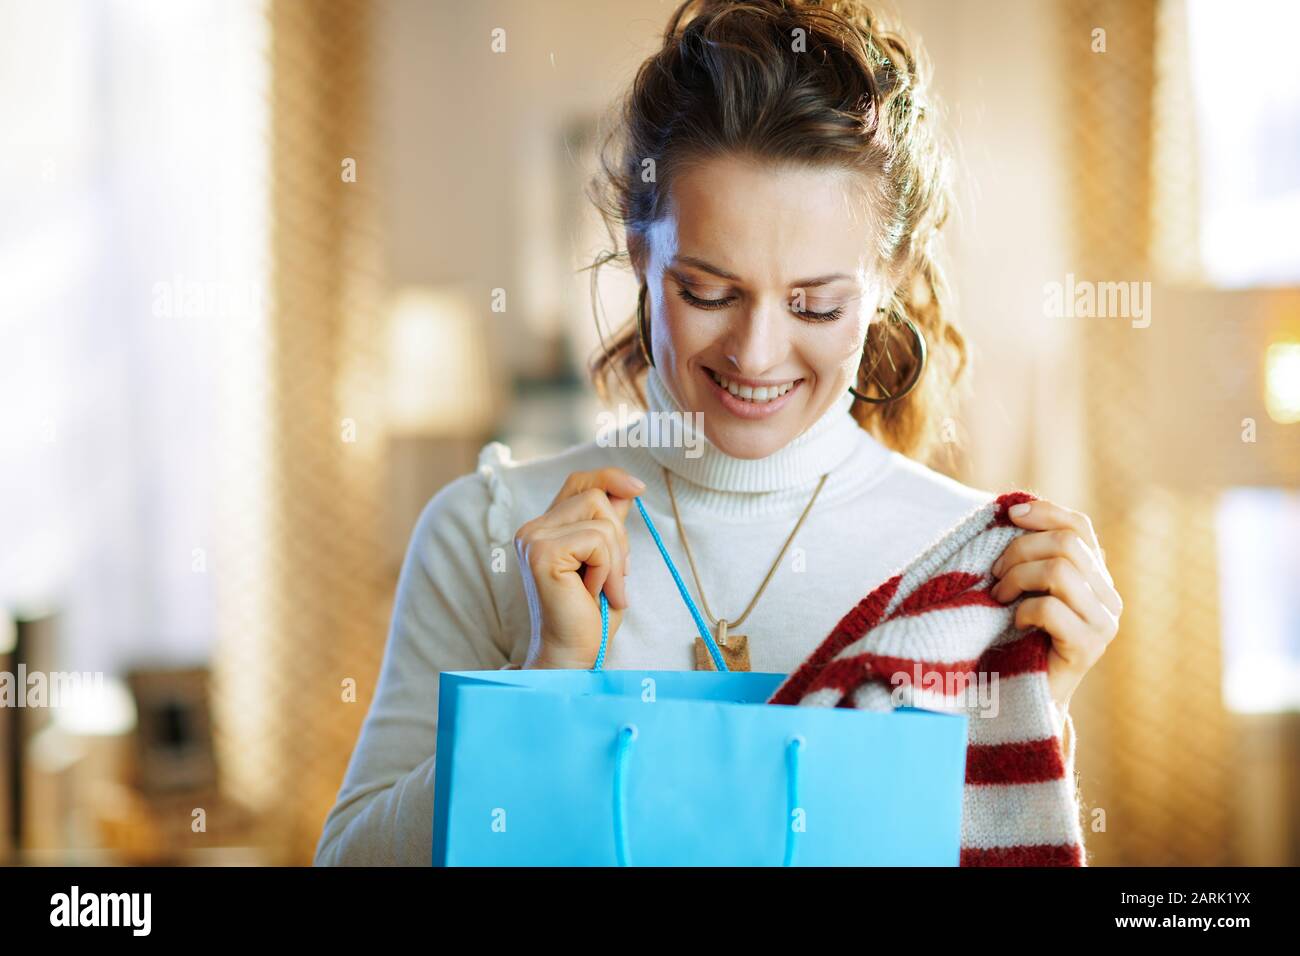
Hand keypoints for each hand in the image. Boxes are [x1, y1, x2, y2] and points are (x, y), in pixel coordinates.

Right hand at [514, 468, 644, 668]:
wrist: (574, 655)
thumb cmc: (590, 615)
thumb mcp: (609, 560)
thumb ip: (609, 524)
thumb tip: (627, 488)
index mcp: (545, 528)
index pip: (579, 482)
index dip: (609, 478)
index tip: (638, 489)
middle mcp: (532, 529)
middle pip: (597, 497)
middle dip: (619, 538)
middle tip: (614, 579)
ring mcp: (533, 539)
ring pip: (601, 517)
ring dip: (615, 558)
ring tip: (604, 589)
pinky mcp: (542, 553)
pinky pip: (596, 540)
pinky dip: (607, 569)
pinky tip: (593, 593)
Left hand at [989, 498, 1122, 710]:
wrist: (1026, 696)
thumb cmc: (1018, 637)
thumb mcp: (1025, 588)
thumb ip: (1030, 556)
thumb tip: (1010, 510)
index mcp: (1096, 576)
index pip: (1080, 527)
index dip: (1045, 512)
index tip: (1009, 514)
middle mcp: (1108, 597)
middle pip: (1067, 544)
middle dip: (1020, 551)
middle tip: (994, 574)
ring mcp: (1104, 623)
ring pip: (1060, 571)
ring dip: (1017, 578)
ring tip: (999, 596)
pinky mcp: (1088, 648)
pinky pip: (1052, 609)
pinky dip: (1023, 610)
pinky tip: (1015, 622)